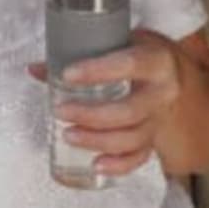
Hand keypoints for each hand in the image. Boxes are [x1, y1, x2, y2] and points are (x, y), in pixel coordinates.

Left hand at [28, 30, 181, 175]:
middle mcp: (162, 91)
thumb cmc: (139, 53)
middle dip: (91, 115)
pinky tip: (96, 164)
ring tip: (68, 135)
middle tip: (61, 111)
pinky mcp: (155, 137)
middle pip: (129, 111)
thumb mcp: (118, 43)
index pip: (128, 64)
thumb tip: (37, 68)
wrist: (171, 71)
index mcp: (156, 60)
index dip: (97, 71)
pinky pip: (139, 157)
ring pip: (132, 138)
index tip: (67, 74)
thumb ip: (79, 53)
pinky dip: (118, 164)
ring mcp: (160, 118)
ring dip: (97, 140)